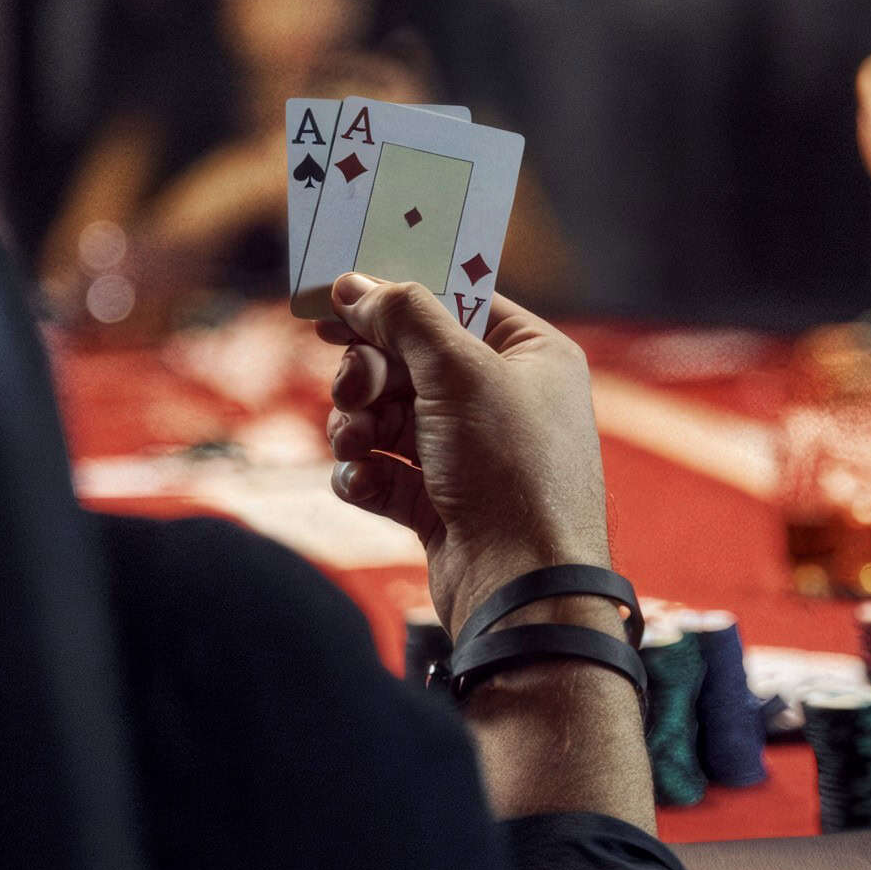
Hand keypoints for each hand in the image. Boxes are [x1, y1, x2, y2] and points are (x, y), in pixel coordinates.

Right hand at [319, 275, 609, 636]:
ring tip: (356, 443)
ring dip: (358, 425)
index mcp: (533, 356)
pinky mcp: (442, 503)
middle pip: (410, 360)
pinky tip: (363, 483)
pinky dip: (364, 474)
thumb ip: (405, 317)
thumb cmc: (510, 469)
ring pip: (387, 415)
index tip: (337, 298)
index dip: (396, 299)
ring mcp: (472, 454)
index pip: (457, 303)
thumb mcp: (459, 372)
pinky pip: (383, 470)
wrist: (522, 586)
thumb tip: (356, 283)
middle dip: (368, 373)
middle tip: (351, 386)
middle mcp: (506, 400)